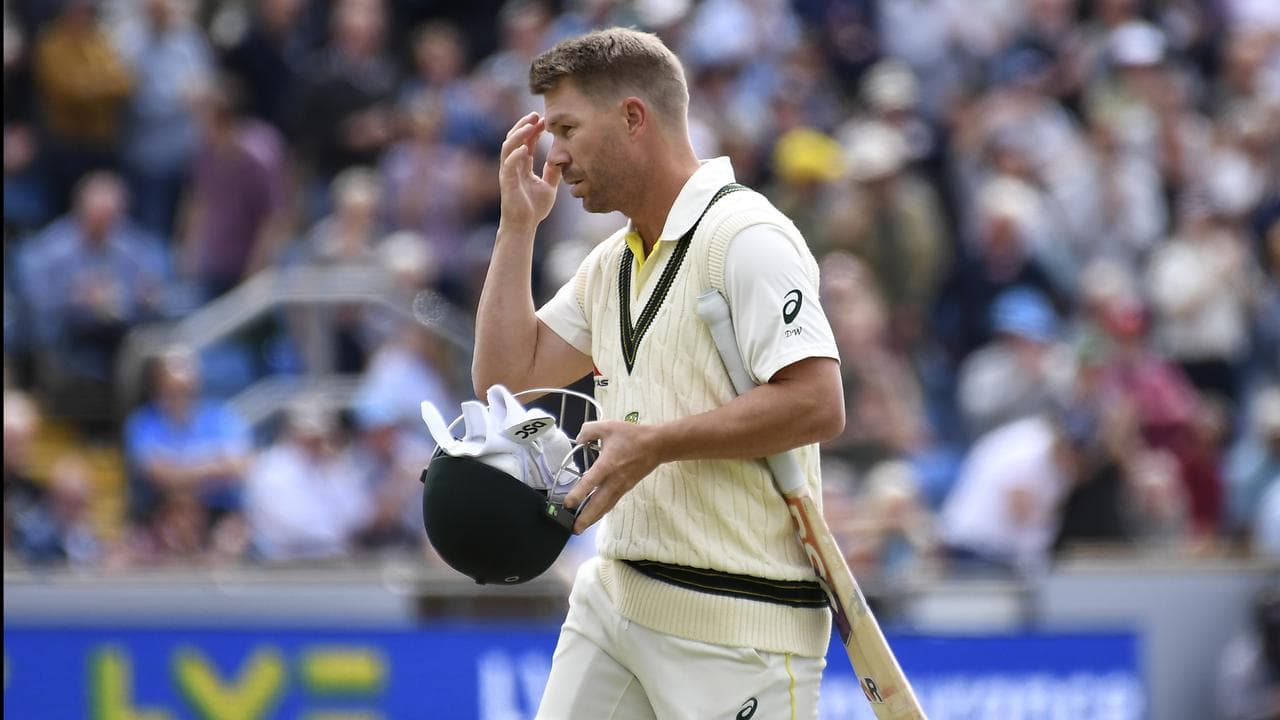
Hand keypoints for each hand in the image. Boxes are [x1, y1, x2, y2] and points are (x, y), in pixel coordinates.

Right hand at [498, 112, 560, 231]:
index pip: (527, 141)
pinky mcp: (506, 183)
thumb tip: (563, 159)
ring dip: (518, 135)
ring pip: (508, 147)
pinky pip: (508, 165)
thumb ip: (554, 172)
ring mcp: (508, 173)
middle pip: (515, 138)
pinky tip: (524, 148)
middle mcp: (513, 165)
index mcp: (523, 165)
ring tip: (529, 126)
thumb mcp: (549, 186)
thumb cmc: (534, 208)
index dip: (534, 129)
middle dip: (524, 125)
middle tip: (536, 115)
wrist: (525, 226)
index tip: (545, 119)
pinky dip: (515, 155)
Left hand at [563, 420, 661, 533]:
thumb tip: (578, 440)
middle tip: (573, 529)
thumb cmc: (632, 435)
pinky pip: (611, 503)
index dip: (578, 494)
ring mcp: (621, 486)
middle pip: (598, 503)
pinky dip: (602, 511)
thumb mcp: (608, 426)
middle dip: (585, 518)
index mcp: (607, 464)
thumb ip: (588, 430)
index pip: (590, 482)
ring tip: (580, 528)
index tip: (567, 504)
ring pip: (605, 506)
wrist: (657, 445)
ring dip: (593, 518)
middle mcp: (614, 479)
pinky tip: (594, 516)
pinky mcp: (626, 488)